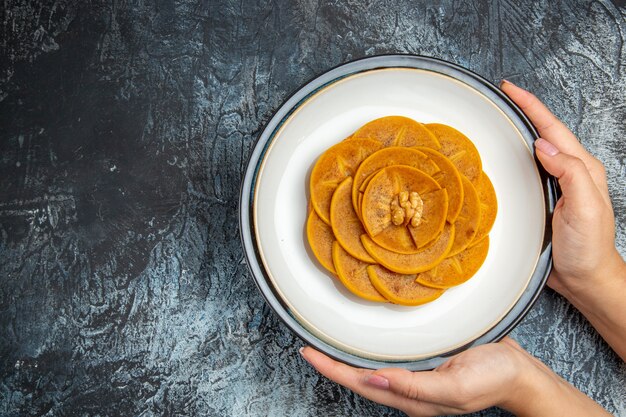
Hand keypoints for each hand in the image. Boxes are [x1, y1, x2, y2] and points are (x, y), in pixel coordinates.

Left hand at [300, 338, 610, 415]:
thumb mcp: (457, 385)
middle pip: (361, 378)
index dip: (333, 369)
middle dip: (333, 365)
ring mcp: (416, 378)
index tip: (309, 354)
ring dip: (348, 359)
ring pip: (372, 370)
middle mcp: (409, 390)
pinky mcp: (425, 364)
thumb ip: (416, 388)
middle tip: (309, 347)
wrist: (520, 374)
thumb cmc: (494, 379)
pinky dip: (370, 351)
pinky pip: (389, 360)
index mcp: (413, 399)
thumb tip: (374, 380)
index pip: (362, 383)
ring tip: (327, 344)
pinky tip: (364, 343)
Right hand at [501, 80, 625, 359]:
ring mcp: (555, 185)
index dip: (531, 106)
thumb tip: (544, 144)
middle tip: (501, 97)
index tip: (511, 89)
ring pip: (534, 149)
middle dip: (523, 110)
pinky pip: (527, 169)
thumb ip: (570, 173)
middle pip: (544, 132)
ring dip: (518, 131)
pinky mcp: (542, 199)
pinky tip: (503, 157)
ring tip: (498, 119)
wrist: (584, 277)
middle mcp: (568, 172)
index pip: (552, 128)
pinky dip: (514, 156)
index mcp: (581, 168)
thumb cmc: (587, 247)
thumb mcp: (585, 208)